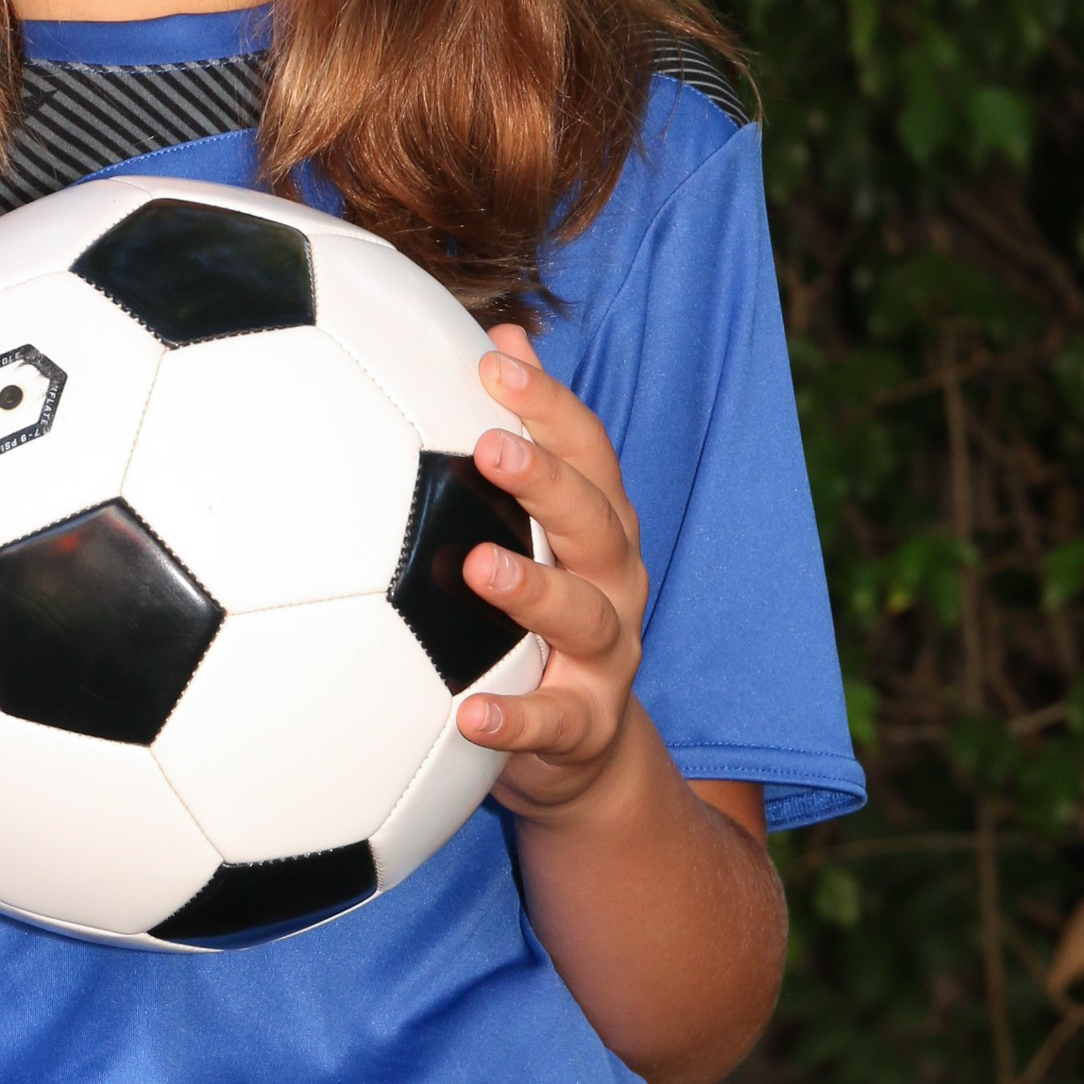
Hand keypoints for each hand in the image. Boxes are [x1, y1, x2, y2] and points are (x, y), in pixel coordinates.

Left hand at [454, 325, 648, 816]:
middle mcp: (615, 582)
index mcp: (601, 526)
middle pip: (596, 521)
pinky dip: (512, 718)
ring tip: (479, 567)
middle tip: (488, 448)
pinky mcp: (583, 727)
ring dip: (534, 589)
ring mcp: (607, 656)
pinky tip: (468, 713)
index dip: (547, 404)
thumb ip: (529, 435)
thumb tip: (501, 334)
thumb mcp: (540, 525)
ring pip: (584, 616)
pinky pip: (552, 722)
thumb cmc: (540, 615)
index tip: (493, 361)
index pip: (588, 451)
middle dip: (548, 482)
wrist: (584, 749)